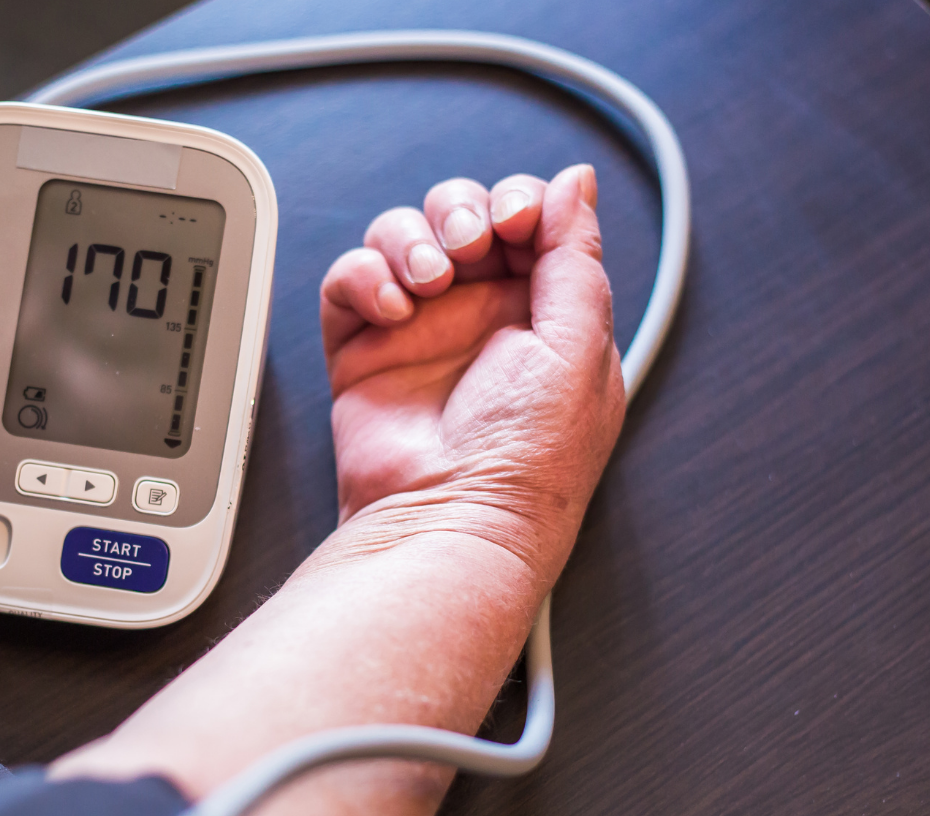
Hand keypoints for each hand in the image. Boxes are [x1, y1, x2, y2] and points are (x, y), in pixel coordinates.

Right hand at [320, 164, 626, 570]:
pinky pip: (349, 281)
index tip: (515, 223)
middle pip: (457, 212)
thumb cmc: (529, 458)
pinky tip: (392, 310)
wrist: (452, 519)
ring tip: (425, 286)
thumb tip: (575, 182)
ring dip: (409, 241)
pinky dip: (364, 278)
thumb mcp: (579, 346)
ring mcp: (418, 331)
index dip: (515, 203)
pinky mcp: (363, 350)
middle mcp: (480, 317)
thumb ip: (576, 255)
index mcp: (544, 313)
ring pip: (400, 235)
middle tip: (467, 249)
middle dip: (459, 212)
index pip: (525, 220)